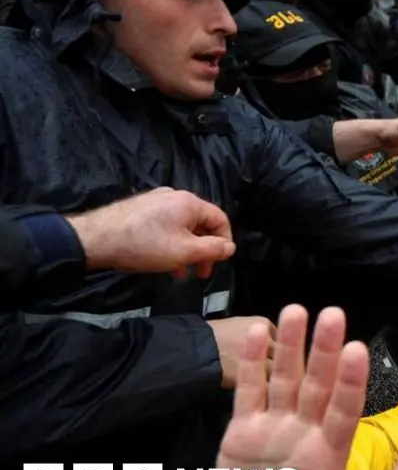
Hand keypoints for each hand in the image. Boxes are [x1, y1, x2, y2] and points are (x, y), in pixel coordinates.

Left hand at [66, 187, 234, 277]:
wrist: (95, 239)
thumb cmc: (144, 245)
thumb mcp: (185, 252)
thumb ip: (213, 249)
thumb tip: (230, 247)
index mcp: (189, 202)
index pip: (220, 219)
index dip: (224, 242)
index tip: (218, 263)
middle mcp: (174, 196)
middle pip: (201, 223)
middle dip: (204, 250)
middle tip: (201, 273)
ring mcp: (155, 201)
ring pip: (182, 226)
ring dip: (186, 249)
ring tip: (180, 272)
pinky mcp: (140, 209)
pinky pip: (165, 225)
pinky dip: (170, 243)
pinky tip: (161, 260)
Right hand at [212, 305, 370, 469]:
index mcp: (329, 454)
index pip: (344, 411)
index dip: (350, 382)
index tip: (357, 349)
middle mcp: (305, 431)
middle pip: (317, 385)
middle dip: (324, 350)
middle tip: (333, 314)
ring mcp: (275, 426)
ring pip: (285, 378)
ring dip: (290, 345)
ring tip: (296, 310)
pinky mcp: (243, 429)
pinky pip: (249, 390)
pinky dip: (251, 361)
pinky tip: (255, 330)